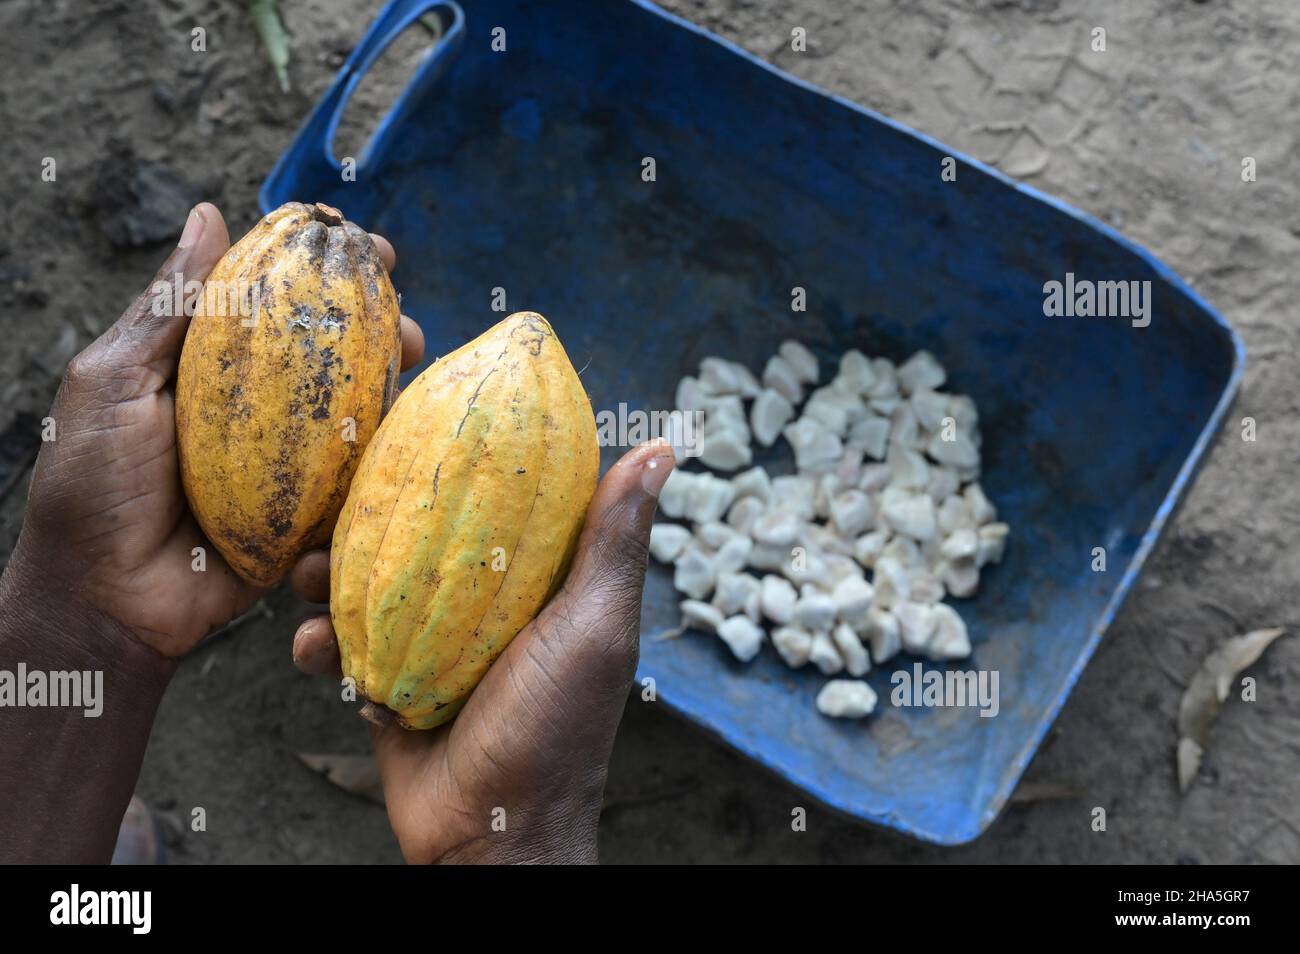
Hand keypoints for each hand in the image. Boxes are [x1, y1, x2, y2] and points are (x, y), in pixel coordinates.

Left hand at [4, 203, 424, 660]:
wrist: (107, 600)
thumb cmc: (93, 487)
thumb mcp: (115, 382)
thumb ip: (168, 308)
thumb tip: (211, 214)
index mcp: (210, 368)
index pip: (271, 298)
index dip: (314, 263)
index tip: (351, 235)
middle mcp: (259, 406)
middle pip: (328, 346)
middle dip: (371, 311)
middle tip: (394, 289)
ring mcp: (291, 459)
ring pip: (357, 403)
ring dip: (392, 370)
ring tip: (411, 347)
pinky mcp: (314, 510)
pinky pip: (360, 472)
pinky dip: (390, 445)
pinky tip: (416, 417)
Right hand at [291, 439, 673, 862]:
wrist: (491, 840)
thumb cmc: (556, 730)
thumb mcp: (593, 627)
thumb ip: (613, 542)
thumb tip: (661, 447)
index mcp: (537, 580)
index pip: (505, 498)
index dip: (471, 455)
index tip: (429, 409)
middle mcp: (483, 604)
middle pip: (423, 533)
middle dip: (376, 510)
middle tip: (339, 489)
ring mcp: (431, 644)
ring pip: (368, 582)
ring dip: (329, 573)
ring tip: (307, 571)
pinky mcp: (388, 684)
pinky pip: (341, 648)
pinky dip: (319, 645)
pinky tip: (311, 647)